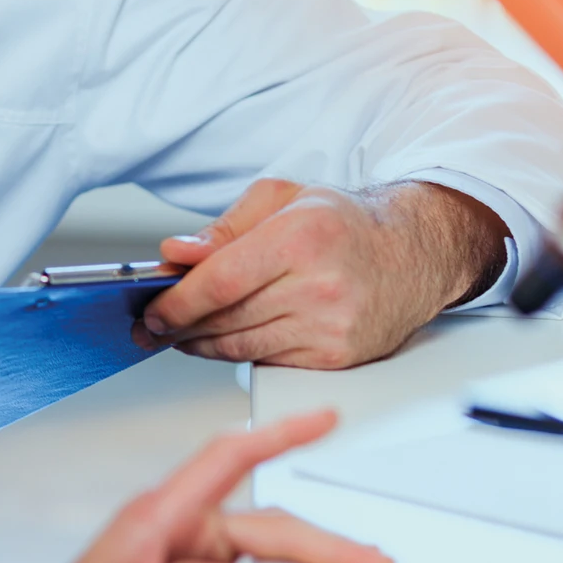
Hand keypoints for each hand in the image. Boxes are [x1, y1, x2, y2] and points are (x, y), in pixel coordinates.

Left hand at [73, 409, 391, 562]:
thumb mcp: (149, 558)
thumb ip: (217, 549)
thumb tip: (285, 543)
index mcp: (154, 515)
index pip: (230, 455)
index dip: (283, 431)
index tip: (325, 415)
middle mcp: (169, 529)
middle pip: (267, 525)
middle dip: (326, 542)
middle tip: (375, 558)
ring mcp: (177, 551)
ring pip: (259, 549)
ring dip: (306, 556)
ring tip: (354, 559)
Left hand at [136, 179, 506, 368]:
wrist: (412, 253)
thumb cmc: (343, 223)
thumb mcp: (280, 200)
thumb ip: (223, 227)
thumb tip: (176, 253)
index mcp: (301, 238)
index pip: (220, 281)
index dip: (177, 301)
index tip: (151, 309)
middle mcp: (319, 286)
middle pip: (226, 319)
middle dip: (179, 325)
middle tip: (152, 324)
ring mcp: (331, 327)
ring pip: (242, 347)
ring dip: (201, 344)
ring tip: (179, 333)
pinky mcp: (337, 357)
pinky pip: (268, 362)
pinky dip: (238, 353)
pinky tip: (222, 340)